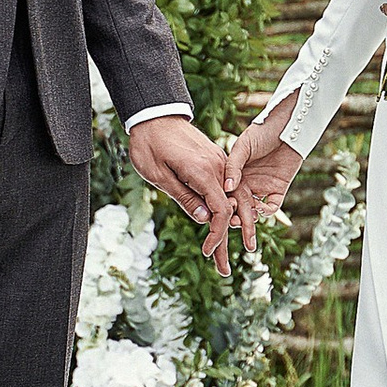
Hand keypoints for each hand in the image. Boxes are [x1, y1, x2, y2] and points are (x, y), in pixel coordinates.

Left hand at [127, 114, 245, 273]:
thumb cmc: (150, 145)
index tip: (206, 252)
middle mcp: (218, 168)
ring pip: (235, 199)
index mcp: (203, 172)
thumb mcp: (159, 175)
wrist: (155, 115)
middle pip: (233, 210)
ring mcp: (220, 164)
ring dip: (236, 227)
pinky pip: (229, 189)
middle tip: (224, 271)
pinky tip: (229, 225)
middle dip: (229, 242)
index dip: (216, 236)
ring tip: (230, 253)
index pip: (221, 212)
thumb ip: (183, 197)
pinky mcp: (217, 162)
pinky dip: (231, 209)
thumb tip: (204, 220)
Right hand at [223, 114, 305, 225]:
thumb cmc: (262, 132)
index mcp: (235, 174)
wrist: (287, 127)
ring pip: (255, 211)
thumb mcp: (243, 146)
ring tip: (248, 230)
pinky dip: (267, 211)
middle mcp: (247, 183)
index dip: (224, 206)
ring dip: (251, 221)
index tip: (221, 214)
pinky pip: (272, 206)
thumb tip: (227, 187)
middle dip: (237, 222)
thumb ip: (234, 166)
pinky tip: (261, 209)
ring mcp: (263, 187)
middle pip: (240, 207)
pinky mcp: (279, 189)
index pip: (227, 195)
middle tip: (235, 228)